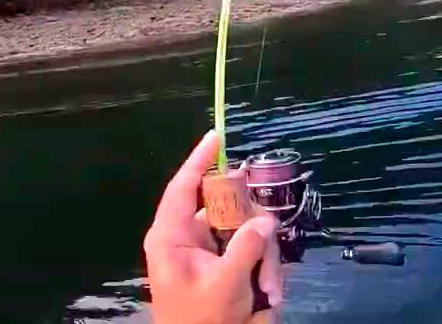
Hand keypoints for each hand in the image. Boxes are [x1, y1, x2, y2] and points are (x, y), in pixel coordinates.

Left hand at [145, 131, 282, 323]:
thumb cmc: (200, 320)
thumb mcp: (224, 284)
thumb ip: (246, 246)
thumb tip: (265, 220)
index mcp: (172, 237)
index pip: (183, 187)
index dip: (198, 160)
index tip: (216, 135)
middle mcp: (189, 238)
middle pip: (228, 208)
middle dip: (254, 233)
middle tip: (267, 255)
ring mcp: (209, 252)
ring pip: (248, 231)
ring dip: (264, 259)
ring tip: (269, 290)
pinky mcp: (225, 266)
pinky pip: (253, 251)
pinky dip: (264, 270)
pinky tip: (269, 294)